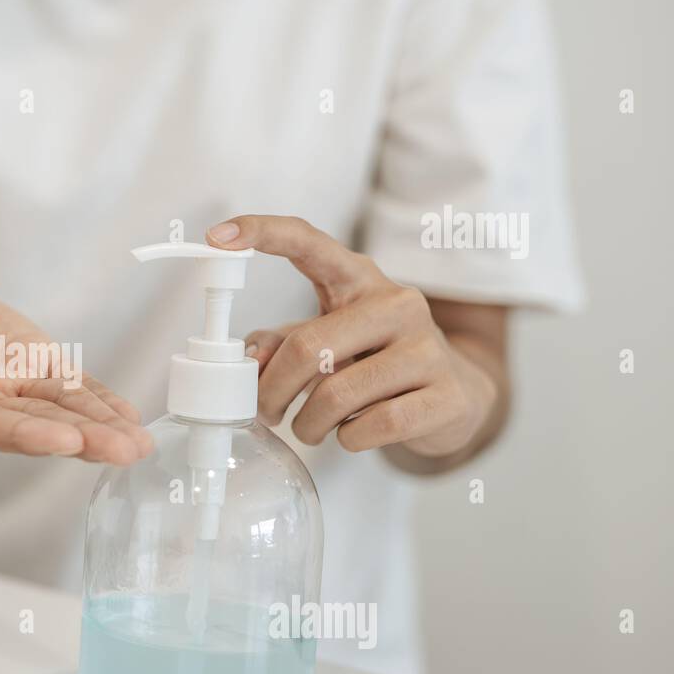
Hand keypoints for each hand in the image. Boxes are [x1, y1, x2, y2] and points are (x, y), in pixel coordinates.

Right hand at [0, 253, 152, 462]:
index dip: (19, 435)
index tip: (62, 440)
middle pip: (26, 431)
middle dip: (77, 441)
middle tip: (121, 450)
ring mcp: (4, 395)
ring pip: (54, 416)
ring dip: (98, 432)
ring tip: (137, 445)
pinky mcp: (31, 374)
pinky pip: (68, 394)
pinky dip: (99, 406)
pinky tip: (129, 421)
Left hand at [206, 215, 502, 457]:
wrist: (456, 395)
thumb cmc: (376, 362)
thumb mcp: (327, 342)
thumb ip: (282, 344)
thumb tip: (249, 359)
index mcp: (359, 280)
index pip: (308, 243)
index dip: (261, 234)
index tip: (217, 237)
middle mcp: (398, 304)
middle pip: (308, 347)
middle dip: (272, 391)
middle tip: (266, 412)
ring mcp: (427, 348)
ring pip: (337, 395)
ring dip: (308, 424)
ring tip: (309, 428)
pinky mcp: (447, 395)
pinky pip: (374, 426)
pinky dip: (348, 440)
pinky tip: (352, 434)